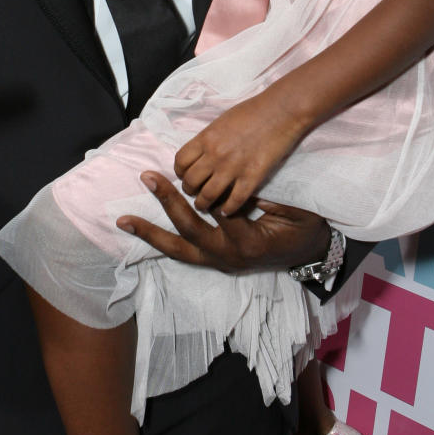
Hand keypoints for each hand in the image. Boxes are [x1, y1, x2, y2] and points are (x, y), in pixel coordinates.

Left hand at [116, 171, 329, 273]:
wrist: (310, 254)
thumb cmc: (303, 227)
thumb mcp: (292, 211)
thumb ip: (267, 200)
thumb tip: (242, 193)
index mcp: (247, 241)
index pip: (219, 212)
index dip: (211, 192)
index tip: (204, 171)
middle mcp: (227, 255)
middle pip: (188, 230)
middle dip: (166, 203)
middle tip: (148, 178)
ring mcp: (218, 262)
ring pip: (178, 249)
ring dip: (151, 233)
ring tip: (124, 220)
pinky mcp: (215, 262)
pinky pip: (183, 253)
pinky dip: (162, 242)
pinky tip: (142, 231)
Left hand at [174, 92, 306, 215]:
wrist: (281, 110)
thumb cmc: (253, 111)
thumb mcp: (222, 121)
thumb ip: (209, 139)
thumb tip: (200, 154)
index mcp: (206, 138)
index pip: (181, 161)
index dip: (180, 172)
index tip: (185, 176)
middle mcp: (215, 154)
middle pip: (190, 181)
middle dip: (189, 190)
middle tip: (194, 192)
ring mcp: (233, 168)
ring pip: (207, 195)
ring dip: (203, 204)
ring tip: (205, 206)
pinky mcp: (252, 177)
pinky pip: (234, 201)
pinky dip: (228, 209)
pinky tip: (227, 211)